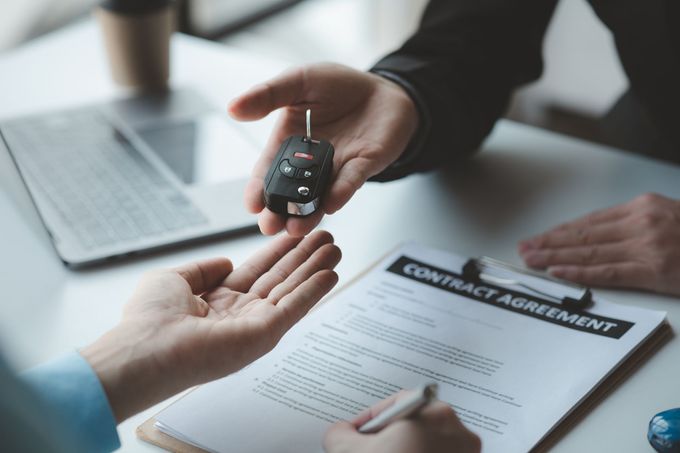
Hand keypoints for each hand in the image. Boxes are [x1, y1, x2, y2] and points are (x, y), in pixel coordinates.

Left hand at [81, 231, 339, 421]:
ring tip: (334, 247)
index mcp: (219, 301)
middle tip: (326, 237)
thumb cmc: (149, 319)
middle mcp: (240, 313)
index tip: (296, 234)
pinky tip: (330, 273)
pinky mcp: (264, 335)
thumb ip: (203, 269)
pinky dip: (313, 290)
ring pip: (292, 291)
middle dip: (304, 257)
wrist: (145, 350)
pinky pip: (294, 308)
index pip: (258, 271)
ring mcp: (254, 325)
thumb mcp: (173, 278)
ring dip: (314, 269)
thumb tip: (227, 261)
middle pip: (280, 279)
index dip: (278, 251)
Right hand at [228, 63, 418, 235]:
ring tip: (296, 229)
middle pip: (290, 193)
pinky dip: (341, 192)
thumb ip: (268, 95)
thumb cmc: (337, 86)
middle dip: (278, 212)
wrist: (382, 87)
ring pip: (319, 196)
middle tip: (269, 226)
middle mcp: (310, 163)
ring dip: (307, 214)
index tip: (252, 205)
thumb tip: (233, 108)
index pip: (268, 172)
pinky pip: (351, 181)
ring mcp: (337, 168)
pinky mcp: (363, 166)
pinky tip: (330, 204)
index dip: (258, 189)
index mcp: (288, 144)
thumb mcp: (298, 81)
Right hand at [323, 391, 480, 452]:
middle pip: (416, 422)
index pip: (395, 404)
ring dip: (409, 450)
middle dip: (392, 435)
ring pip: (431, 442)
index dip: (371, 419)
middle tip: (373, 450)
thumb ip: (339, 432)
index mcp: (431, 412)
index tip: (360, 433)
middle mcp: (456, 429)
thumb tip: (341, 432)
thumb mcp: (347, 451)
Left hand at [518, 193, 679, 294]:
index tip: (539, 237)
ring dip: (555, 257)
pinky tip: (558, 273)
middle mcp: (640, 223)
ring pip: (589, 252)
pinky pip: (608, 273)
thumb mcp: (669, 217)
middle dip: (549, 243)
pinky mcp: (655, 270)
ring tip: (531, 260)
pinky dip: (579, 273)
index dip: (560, 231)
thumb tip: (602, 237)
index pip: (590, 221)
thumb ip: (637, 224)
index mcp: (643, 207)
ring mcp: (646, 246)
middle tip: (523, 249)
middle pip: (583, 235)